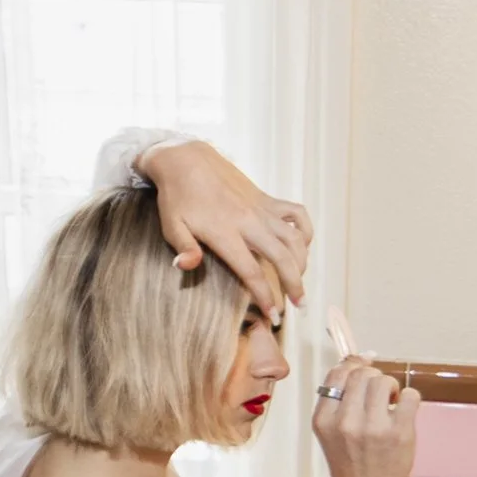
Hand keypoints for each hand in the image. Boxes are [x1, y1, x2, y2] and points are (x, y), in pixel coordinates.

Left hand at [137, 139, 311, 318]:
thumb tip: (185, 266)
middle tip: (300, 306)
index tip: (273, 316)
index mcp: (225, 232)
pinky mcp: (267, 198)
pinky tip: (302, 245)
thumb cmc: (177, 197)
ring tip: (301, 283)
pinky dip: (305, 230)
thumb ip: (183, 248)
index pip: (251, 272)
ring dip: (303, 263)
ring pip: (294, 238)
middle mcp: (249, 221)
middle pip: (282, 258)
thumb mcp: (171, 225)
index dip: (265, 297)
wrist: (187, 160)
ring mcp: (262, 208)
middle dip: (294, 285)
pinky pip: (297, 213)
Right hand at [312, 358, 420, 476]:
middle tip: (378, 395)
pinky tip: (402, 412)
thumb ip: (339, 399)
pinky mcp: (399, 433)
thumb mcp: (331, 431)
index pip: (337, 374)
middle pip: (362, 374)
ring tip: (389, 404)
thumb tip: (358, 358)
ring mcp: (373, 428)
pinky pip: (410, 395)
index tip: (362, 369)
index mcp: (324, 419)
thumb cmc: (351, 461)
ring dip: (390, 387)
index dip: (352, 366)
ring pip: (384, 380)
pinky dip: (409, 398)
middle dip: (373, 378)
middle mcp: (346, 422)